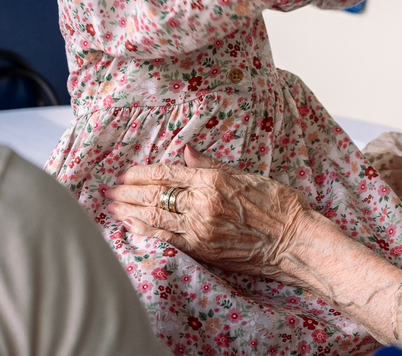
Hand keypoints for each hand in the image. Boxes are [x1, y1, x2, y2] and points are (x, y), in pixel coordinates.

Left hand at [103, 146, 310, 283]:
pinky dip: (145, 231)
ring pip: (155, 217)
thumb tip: (188, 151)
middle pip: (155, 195)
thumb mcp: (248, 176)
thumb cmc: (278, 205)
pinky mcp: (201, 249)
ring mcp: (199, 228)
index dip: (142, 172)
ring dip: (129, 211)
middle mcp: (202, 203)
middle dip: (128, 192)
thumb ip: (213, 165)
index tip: (125, 172)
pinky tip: (131, 227)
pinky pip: (166, 238)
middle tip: (109, 190)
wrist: (293, 240)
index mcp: (213, 180)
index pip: (167, 173)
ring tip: (112, 207)